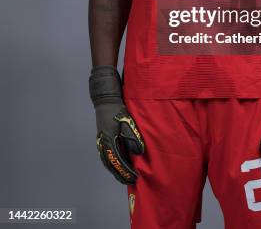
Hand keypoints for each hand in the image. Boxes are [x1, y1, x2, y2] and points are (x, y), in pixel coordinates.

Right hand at [89, 66, 143, 184]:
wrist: (105, 100)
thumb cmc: (117, 110)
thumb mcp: (127, 122)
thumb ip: (132, 137)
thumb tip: (139, 153)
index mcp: (109, 141)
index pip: (118, 162)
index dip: (127, 171)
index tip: (135, 178)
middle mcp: (103, 144)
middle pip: (111, 165)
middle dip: (120, 174)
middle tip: (130, 182)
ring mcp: (101, 142)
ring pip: (107, 162)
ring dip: (115, 171)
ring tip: (123, 177)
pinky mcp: (101, 139)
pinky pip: (105, 156)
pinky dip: (111, 164)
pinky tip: (116, 165)